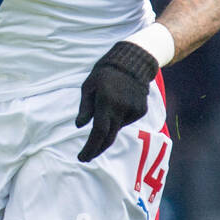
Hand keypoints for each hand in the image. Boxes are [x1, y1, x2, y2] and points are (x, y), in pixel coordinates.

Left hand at [76, 41, 158, 161]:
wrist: (134, 61)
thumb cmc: (105, 73)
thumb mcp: (89, 86)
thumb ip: (85, 107)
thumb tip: (79, 126)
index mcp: (106, 101)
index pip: (98, 131)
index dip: (90, 147)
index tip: (82, 158)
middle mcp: (121, 108)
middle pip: (109, 137)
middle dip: (96, 149)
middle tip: (86, 157)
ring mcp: (133, 110)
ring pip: (117, 128)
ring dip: (108, 125)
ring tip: (107, 103)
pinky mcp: (141, 111)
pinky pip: (126, 121)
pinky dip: (119, 117)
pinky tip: (120, 101)